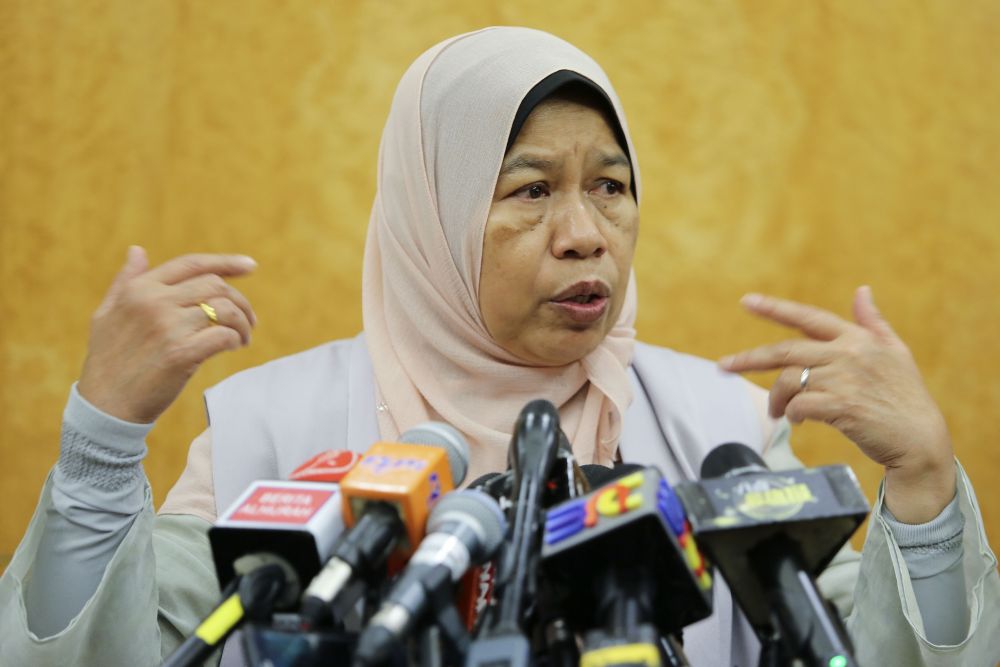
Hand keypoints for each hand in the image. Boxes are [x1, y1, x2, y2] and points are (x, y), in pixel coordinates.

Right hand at [77, 246, 257, 424]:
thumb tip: (137, 250)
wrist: (105, 406)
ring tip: (244, 337)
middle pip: (215, 286)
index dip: (225, 262)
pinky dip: (236, 339)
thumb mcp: (106, 314)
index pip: (191, 264)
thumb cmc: (107, 362)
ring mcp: (168, 326)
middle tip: (250, 319)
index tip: (251, 266)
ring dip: (243, 322)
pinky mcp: (181, 353)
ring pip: (224, 309)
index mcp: (139, 289)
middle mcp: (154, 301)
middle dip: (240, 300)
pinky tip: (234, 347)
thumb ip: (125, 281)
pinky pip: (224, 336)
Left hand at [718, 286, 954, 522]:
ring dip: (776, 398)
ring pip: (789, 381)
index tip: (746, 301)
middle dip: (748, 358)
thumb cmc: (906, 396)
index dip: (775, 308)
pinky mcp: (842, 407)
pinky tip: (795, 420)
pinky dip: (791, 413)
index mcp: (856, 338)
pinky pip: (799, 405)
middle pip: (785, 351)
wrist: (920, 439)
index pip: (808, 317)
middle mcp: (848, 354)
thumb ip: (873, 321)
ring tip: (778, 411)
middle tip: (724, 365)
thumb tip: (862, 290)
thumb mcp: (895, 352)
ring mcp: (844, 380)